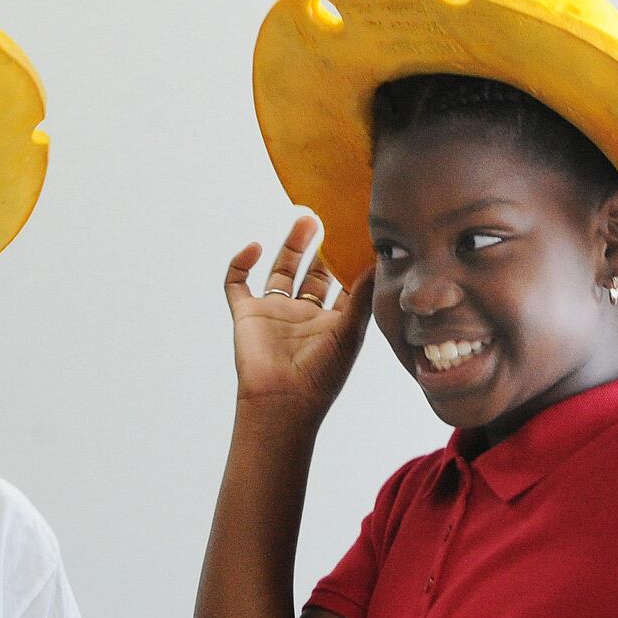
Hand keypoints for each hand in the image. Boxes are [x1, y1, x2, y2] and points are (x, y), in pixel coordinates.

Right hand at [222, 216, 374, 420]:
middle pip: (311, 272)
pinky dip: (241, 263)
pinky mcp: (246, 315)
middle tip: (324, 218)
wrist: (282, 400)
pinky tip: (255, 247)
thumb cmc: (321, 374)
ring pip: (280, 271)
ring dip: (290, 246)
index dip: (347, 259)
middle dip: (317, 247)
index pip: (341, 283)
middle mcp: (302, 315)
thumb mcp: (350, 331)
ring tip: (304, 219)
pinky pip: (237, 284)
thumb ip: (362, 294)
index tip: (356, 233)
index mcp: (330, 321)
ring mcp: (273, 314)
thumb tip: (380, 259)